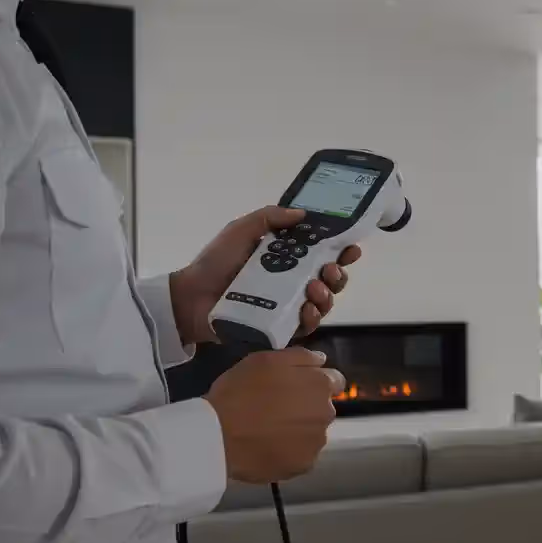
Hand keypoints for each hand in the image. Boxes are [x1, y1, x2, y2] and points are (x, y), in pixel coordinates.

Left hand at [168, 206, 363, 345]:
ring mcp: (286, 306)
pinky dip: (311, 318)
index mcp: (286, 258)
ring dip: (327, 296)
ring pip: (322, 303)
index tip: (350, 248)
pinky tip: (306, 310)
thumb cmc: (215, 262)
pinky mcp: (279, 328)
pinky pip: (305, 326)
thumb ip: (269, 217)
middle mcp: (291, 282)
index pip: (321, 254)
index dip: (340, 251)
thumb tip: (303, 214)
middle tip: (330, 270)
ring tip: (314, 290)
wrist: (191, 298)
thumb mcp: (241, 230)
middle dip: (338, 274)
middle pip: (329, 280)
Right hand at [205, 348, 346, 482]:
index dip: (315, 382)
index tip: (295, 387)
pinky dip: (290, 451)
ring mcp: (316, 442)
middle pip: (322, 408)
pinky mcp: (303, 465)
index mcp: (320, 385)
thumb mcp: (265, 359)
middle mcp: (326, 414)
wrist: (218, 436)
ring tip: (268, 431)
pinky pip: (301, 455)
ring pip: (313, 432)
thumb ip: (300, 356)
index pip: (334, 381)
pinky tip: (268, 448)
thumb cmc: (240, 392)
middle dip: (306, 406)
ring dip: (299, 430)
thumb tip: (322, 360)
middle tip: (275, 409)